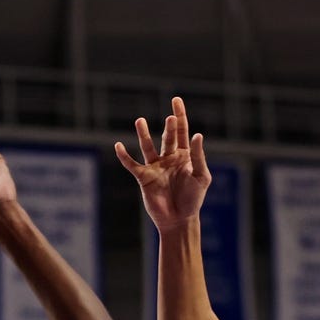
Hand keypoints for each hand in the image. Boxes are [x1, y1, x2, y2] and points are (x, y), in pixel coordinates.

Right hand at [115, 97, 210, 231]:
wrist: (179, 220)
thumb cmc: (193, 199)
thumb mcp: (201, 177)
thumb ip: (198, 156)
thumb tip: (197, 134)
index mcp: (184, 156)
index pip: (182, 131)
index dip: (180, 115)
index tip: (176, 100)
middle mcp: (169, 158)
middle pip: (168, 136)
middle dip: (170, 126)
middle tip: (171, 118)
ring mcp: (156, 167)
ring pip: (148, 146)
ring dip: (144, 134)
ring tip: (140, 121)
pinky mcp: (144, 178)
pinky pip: (132, 165)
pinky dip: (124, 156)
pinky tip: (118, 146)